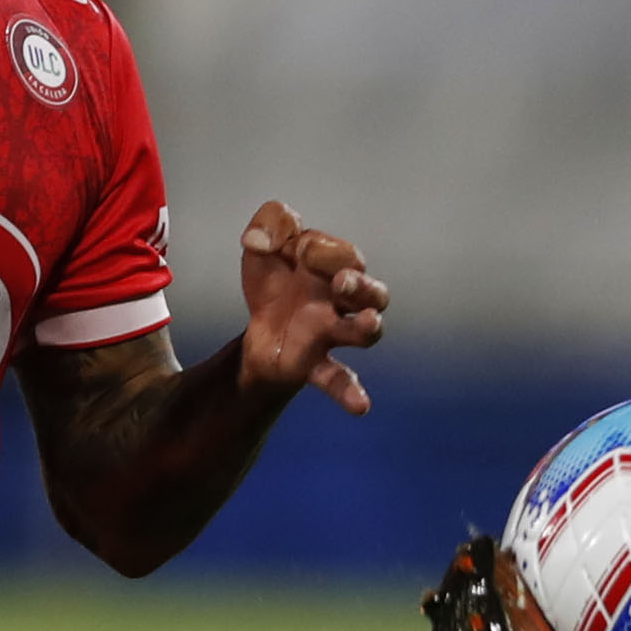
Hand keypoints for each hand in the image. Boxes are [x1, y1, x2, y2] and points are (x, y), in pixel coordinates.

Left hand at [236, 199, 386, 416]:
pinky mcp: (315, 363)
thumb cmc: (275, 284)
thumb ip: (269, 224)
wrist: (257, 327)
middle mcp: (343, 302)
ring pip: (367, 332)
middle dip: (361, 286)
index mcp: (336, 268)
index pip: (343, 254)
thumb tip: (260, 239)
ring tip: (366, 325)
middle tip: (341, 282)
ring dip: (366, 326)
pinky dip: (351, 391)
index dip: (322, 249)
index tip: (297, 252)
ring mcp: (333, 333)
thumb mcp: (264, 245)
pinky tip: (361, 406)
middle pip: (374, 293)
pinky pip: (339, 379)